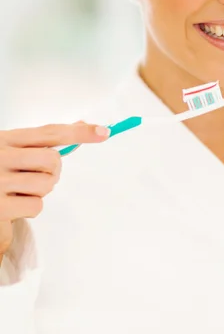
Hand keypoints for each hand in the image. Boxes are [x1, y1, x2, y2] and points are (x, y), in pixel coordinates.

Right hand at [0, 121, 109, 264]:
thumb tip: (82, 125)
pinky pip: (36, 206)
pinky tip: (13, 204)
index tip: (104, 131)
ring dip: (40, 190)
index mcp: (4, 138)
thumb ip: (40, 141)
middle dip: (52, 170)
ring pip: (47, 184)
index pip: (49, 132)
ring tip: (20, 189)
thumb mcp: (9, 148)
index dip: (79, 132)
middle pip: (52, 160)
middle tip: (36, 174)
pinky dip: (30, 207)